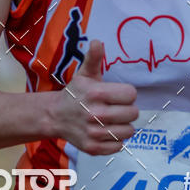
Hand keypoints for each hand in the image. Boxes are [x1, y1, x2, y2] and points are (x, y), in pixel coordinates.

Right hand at [50, 39, 138, 154]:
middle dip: (127, 110)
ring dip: (123, 126)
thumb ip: (94, 58)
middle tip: (115, 108)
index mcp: (96, 93)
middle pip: (133, 114)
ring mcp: (93, 132)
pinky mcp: (93, 148)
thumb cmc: (76, 93)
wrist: (55, 116)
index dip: (126, 94)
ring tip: (112, 120)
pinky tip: (106, 131)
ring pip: (129, 131)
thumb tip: (97, 42)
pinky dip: (115, 140)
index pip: (131, 94)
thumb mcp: (84, 74)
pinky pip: (119, 146)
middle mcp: (95, 114)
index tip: (117, 95)